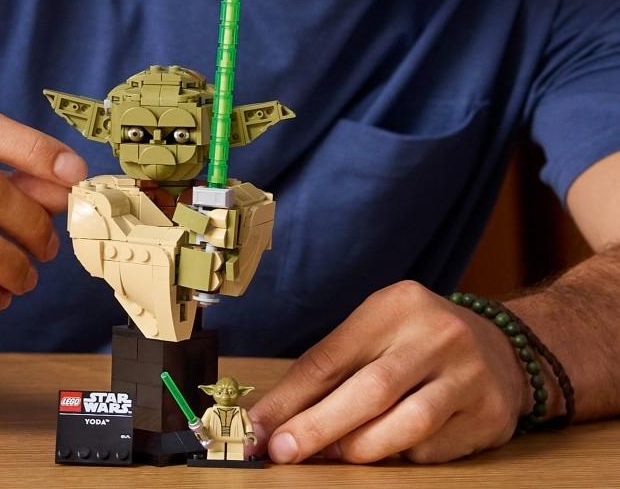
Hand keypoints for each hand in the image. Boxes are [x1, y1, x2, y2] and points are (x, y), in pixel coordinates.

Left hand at [249, 281, 531, 463]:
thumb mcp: (375, 333)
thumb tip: (276, 418)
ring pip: (405, 425)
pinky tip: (389, 449)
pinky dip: (402, 455)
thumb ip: (332, 370)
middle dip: (319, 427)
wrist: (502, 349)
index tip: (260, 426)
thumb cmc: (416, 341)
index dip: (291, 396)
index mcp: (396, 305)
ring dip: (359, 449)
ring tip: (329, 457)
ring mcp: (469, 375)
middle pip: (369, 390)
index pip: (333, 355)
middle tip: (283, 451)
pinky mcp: (490, 415)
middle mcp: (436, 334)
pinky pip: (433, 449)